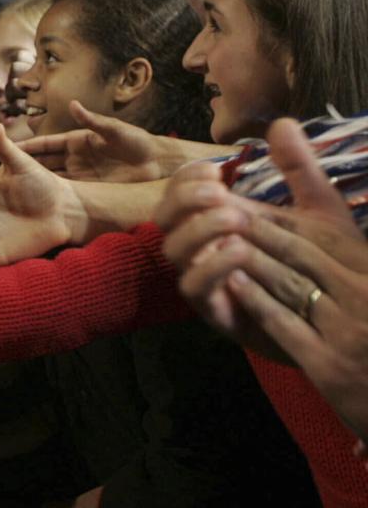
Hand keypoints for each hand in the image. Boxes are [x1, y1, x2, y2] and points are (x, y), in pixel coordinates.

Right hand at [17, 100, 167, 181]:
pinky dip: (53, 195)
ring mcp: (81, 174)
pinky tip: (39, 203)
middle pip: (44, 162)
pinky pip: (67, 192)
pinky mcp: (90, 188)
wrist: (158, 164)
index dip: (27, 147)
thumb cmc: (137, 142)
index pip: (46, 144)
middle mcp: (74, 157)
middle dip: (24, 167)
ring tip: (14, 192)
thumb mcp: (115, 130)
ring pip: (52, 178)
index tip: (8, 149)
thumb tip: (72, 103)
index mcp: (77, 140)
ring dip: (36, 183)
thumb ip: (93, 120)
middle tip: (2, 175)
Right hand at [160, 119, 367, 385]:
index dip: (189, 177)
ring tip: (237, 216)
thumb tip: (281, 122)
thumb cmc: (320, 265)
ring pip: (173, 250)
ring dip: (199, 227)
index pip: (180, 191)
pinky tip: (241, 250)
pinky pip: (194, 286)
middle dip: (185, 198)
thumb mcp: (317, 211)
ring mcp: (204, 279)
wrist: (337, 319)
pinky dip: (211, 265)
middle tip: (220, 190)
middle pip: (164, 217)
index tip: (218, 169)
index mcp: (214, 221)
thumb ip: (299, 169)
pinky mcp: (215, 310)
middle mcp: (200, 248)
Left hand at [213, 214, 367, 440]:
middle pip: (302, 256)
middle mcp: (365, 298)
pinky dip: (256, 300)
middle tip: (224, 214)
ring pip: (290, 284)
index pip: (324, 239)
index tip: (248, 206)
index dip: (282, 221)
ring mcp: (349, 333)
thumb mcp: (367, 287)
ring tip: (220, 241)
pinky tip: (233, 282)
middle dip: (260, 232)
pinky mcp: (330, 366)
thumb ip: (348, 260)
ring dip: (251, 260)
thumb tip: (319, 226)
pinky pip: (284, 323)